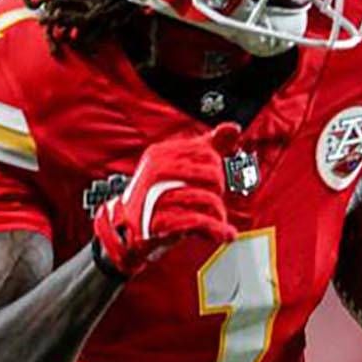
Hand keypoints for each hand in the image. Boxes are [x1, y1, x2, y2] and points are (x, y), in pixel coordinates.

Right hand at [90, 124, 240, 277]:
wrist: (129, 232)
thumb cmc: (157, 198)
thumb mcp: (181, 168)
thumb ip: (208, 146)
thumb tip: (232, 128)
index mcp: (160, 154)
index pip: (207, 152)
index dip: (217, 169)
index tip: (211, 182)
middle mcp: (156, 172)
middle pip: (212, 175)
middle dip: (219, 191)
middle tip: (212, 200)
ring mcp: (155, 197)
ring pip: (207, 199)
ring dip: (218, 213)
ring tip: (217, 219)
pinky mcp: (159, 224)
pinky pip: (199, 222)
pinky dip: (217, 229)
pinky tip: (223, 233)